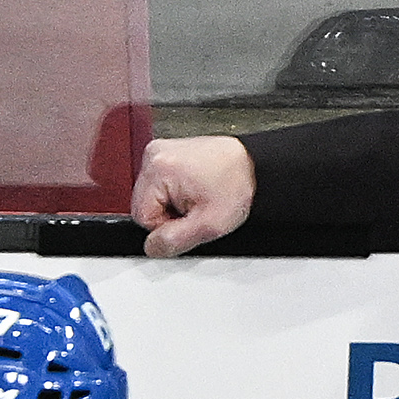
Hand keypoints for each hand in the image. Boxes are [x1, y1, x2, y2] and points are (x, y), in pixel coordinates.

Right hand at [130, 136, 255, 256]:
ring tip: (199, 198)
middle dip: (169, 214)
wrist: (256, 165)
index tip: (189, 221)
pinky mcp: (169, 153)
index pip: (142, 217)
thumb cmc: (238, 184)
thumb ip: (174, 241)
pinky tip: (196, 190)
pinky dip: (177, 192)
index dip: (166, 227)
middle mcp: (155, 154)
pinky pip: (162, 184)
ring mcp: (161, 151)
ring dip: (173, 204)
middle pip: (145, 204)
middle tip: (197, 210)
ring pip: (153, 196)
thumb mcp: (208, 225)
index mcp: (158, 169)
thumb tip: (152, 247)